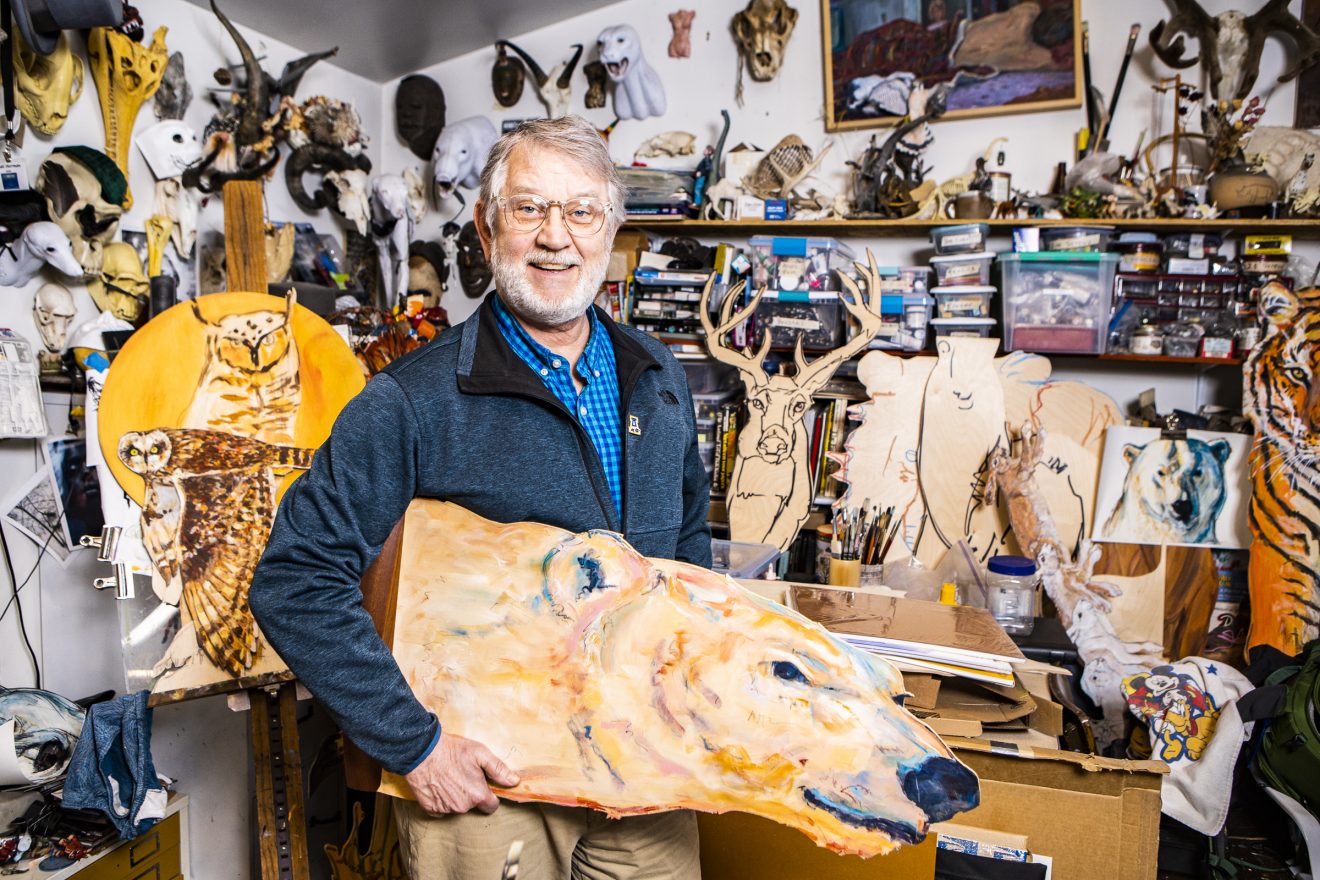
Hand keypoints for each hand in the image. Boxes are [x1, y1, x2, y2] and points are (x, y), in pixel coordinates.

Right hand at [404, 732, 519, 815]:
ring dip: (455, 796)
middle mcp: (462, 806)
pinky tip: (438, 784)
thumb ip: (499, 769)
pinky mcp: (430, 809)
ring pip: (457, 807)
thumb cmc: (452, 750)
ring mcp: (445, 809)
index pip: (491, 806)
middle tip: (463, 775)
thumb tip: (514, 782)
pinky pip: (441, 809)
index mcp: (477, 795)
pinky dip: (441, 799)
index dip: (489, 795)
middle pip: (473, 805)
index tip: (483, 784)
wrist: (421, 751)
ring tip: (449, 777)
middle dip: (471, 793)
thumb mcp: (480, 753)